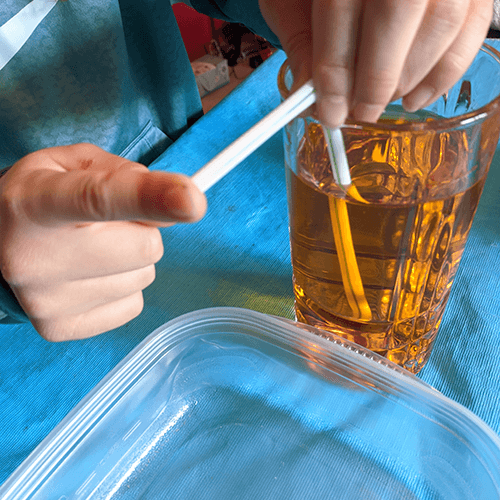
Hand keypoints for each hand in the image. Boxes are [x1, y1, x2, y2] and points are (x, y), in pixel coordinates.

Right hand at [0, 144, 206, 340]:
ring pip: (143, 276)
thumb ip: (127, 176)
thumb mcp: (74, 164)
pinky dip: (122, 286)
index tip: (193, 201)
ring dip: (132, 260)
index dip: (152, 198)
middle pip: (145, 247)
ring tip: (94, 249)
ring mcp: (47, 301)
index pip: (103, 198)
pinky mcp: (61, 328)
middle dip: (143, 231)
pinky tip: (91, 274)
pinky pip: (133, 303)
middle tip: (110, 225)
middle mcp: (36, 257)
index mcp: (37, 202)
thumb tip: (175, 208)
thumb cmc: (41, 198)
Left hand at [259, 0, 492, 126]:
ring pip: (443, 22)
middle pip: (398, 10)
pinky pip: (473, 27)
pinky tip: (416, 95)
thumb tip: (310, 94)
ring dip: (410, 78)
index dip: (336, 73)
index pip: (342, 12)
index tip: (329, 112)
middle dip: (376, 80)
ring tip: (384, 101)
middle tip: (360, 112)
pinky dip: (446, 71)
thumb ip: (301, 37)